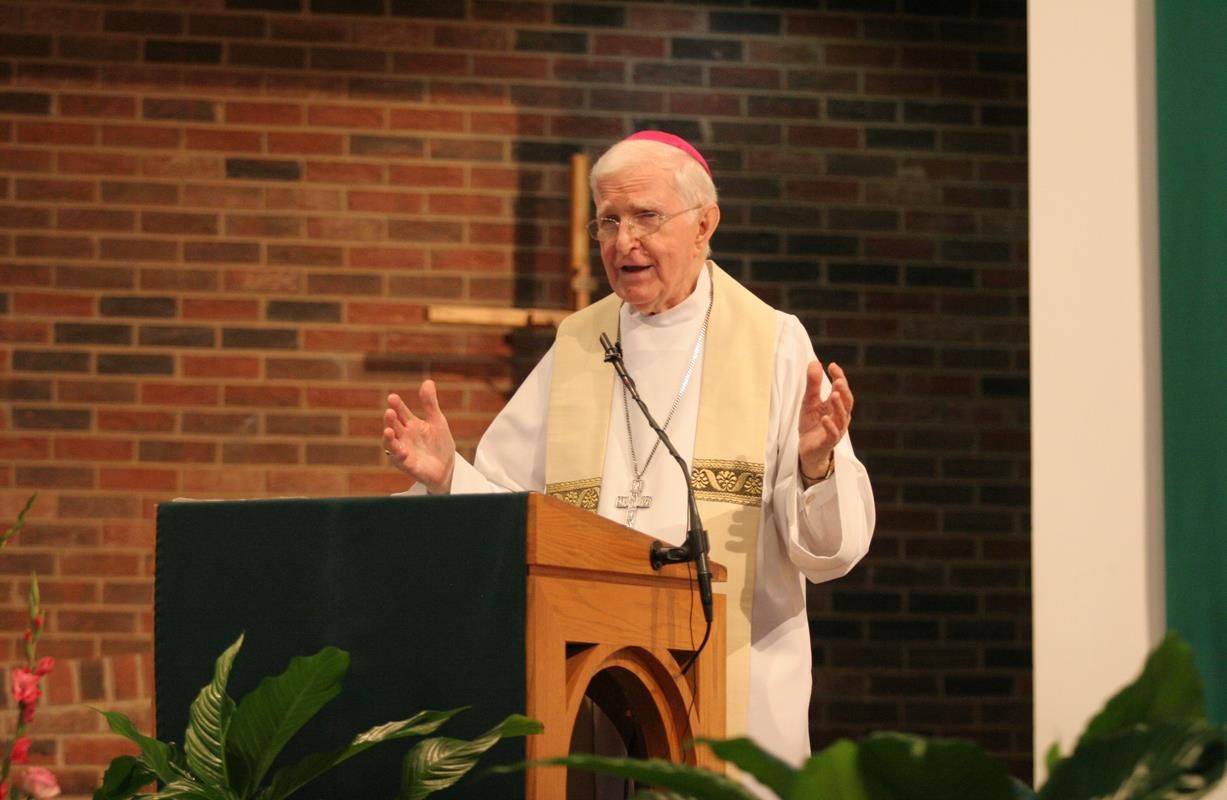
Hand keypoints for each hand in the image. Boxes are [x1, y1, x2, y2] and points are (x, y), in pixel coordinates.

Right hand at [382, 380, 455, 493]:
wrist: (447, 467)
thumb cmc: (440, 444)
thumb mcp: (437, 421)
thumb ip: (430, 404)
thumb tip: (427, 381)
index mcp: (410, 424)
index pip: (401, 412)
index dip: (396, 405)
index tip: (392, 397)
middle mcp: (403, 436)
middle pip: (393, 425)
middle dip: (390, 419)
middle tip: (389, 412)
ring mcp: (403, 450)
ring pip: (390, 443)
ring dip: (388, 437)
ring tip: (388, 430)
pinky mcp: (406, 465)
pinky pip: (399, 460)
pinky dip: (399, 455)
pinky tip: (402, 451)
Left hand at [798, 360, 853, 479]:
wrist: (807, 449)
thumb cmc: (812, 424)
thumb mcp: (809, 401)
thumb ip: (813, 384)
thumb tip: (815, 362)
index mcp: (836, 405)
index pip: (842, 389)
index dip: (839, 377)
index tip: (832, 366)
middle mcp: (840, 417)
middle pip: (847, 402)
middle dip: (843, 390)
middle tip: (838, 380)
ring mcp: (836, 430)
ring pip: (842, 417)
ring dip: (839, 405)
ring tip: (833, 394)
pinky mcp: (828, 442)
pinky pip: (832, 434)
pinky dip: (830, 426)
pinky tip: (825, 418)